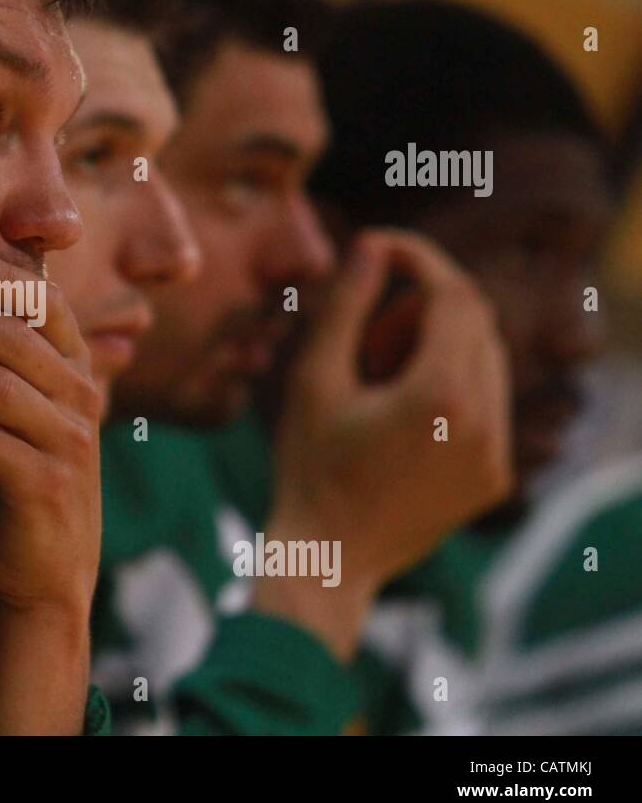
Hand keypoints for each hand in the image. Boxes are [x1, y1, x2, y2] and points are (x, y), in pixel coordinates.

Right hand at [270, 229, 512, 596]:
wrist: (327, 559)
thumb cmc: (307, 466)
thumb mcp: (314, 378)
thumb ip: (347, 305)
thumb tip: (372, 244)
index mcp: (441, 393)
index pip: (451, 294)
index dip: (417, 259)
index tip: (379, 247)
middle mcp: (485, 421)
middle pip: (474, 322)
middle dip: (422, 307)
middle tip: (365, 334)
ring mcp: (496, 453)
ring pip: (485, 360)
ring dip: (436, 346)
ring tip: (375, 378)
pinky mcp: (494, 476)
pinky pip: (487, 404)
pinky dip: (449, 386)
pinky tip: (396, 412)